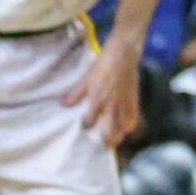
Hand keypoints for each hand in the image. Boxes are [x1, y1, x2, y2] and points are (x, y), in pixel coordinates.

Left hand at [61, 33, 141, 147]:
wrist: (122, 54)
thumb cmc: (102, 65)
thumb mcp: (85, 79)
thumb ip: (74, 94)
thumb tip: (62, 105)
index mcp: (96, 102)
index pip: (88, 123)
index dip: (85, 125)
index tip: (84, 123)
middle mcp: (110, 107)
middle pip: (109, 134)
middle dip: (105, 140)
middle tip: (101, 140)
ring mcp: (123, 105)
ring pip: (122, 130)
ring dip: (118, 135)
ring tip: (113, 135)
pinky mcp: (133, 100)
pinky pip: (133, 120)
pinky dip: (129, 126)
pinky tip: (125, 126)